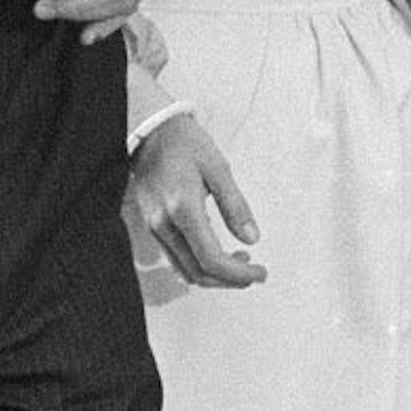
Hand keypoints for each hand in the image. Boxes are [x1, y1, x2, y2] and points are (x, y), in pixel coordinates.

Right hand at [129, 115, 266, 288]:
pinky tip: (215, 250)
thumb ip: (235, 206)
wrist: (151, 130)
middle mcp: (163, 224)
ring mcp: (154, 227)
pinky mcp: (152, 225)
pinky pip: (176, 258)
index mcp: (182, 209)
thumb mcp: (218, 168)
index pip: (211, 259)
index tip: (259, 272)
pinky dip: (198, 264)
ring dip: (214, 275)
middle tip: (254, 273)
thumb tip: (252, 238)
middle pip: (198, 273)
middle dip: (230, 280)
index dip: (239, 274)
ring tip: (239, 262)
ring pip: (185, 270)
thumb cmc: (184, 142)